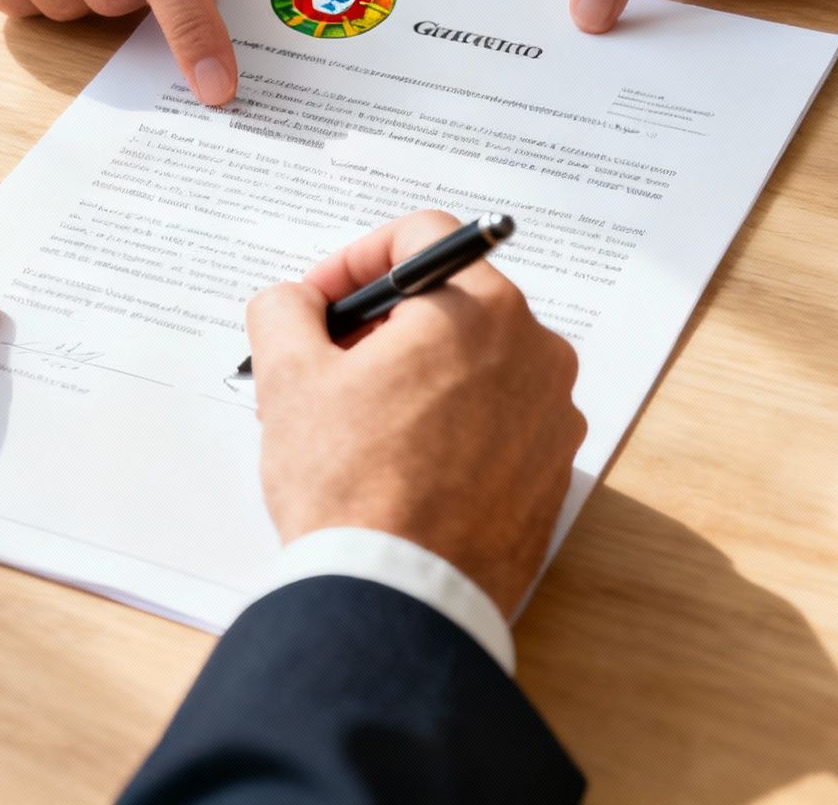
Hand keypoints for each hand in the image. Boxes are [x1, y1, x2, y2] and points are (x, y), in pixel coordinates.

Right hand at [246, 211, 585, 612]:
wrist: (400, 599)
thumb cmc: (352, 487)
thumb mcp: (289, 376)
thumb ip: (285, 310)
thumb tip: (293, 302)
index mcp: (483, 310)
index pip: (423, 238)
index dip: (354, 260)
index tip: (318, 302)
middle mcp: (537, 353)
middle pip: (450, 303)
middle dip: (380, 325)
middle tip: (324, 365)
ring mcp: (552, 418)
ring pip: (473, 366)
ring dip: (412, 377)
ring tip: (352, 425)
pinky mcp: (549, 475)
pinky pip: (494, 423)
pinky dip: (447, 426)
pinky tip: (395, 466)